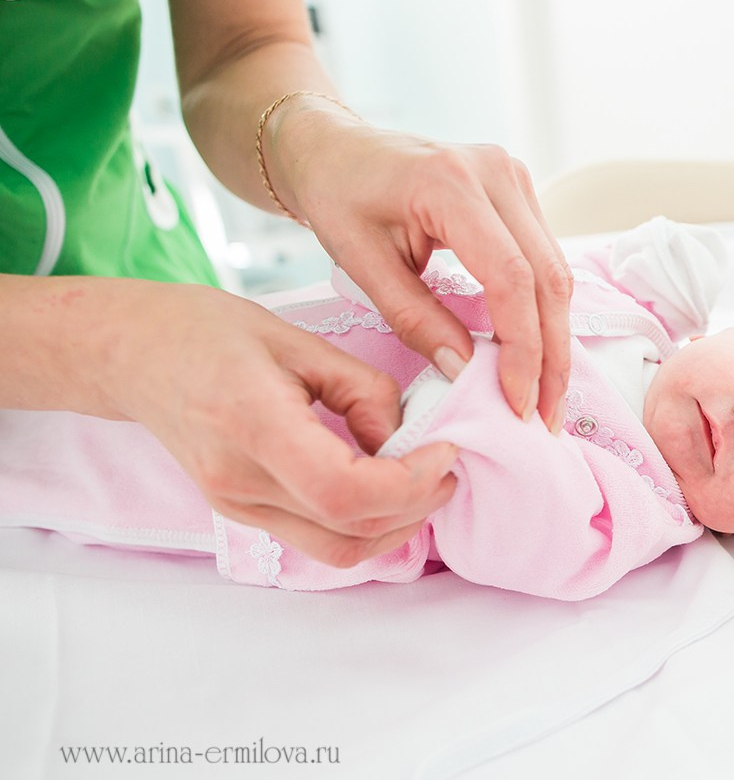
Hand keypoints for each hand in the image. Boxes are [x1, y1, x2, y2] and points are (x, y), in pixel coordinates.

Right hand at [103, 281, 457, 567]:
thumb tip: (406, 440)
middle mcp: (239, 481)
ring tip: (425, 479)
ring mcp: (236, 507)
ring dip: (396, 525)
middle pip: (349, 531)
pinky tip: (386, 485)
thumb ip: (362, 391)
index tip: (446, 450)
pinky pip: (318, 540)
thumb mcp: (297, 340)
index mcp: (252, 424)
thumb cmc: (209, 332)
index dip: (410, 483)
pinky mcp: (242, 514)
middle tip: (449, 465)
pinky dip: (365, 523)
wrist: (134, 355)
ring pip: (338, 550)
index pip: (344, 491)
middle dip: (417, 505)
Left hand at [263, 97, 571, 431]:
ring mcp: (514, 178)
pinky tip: (537, 355)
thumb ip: (415, 319)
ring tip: (546, 396)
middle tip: (546, 416)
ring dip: (555, 339)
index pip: (511, 277)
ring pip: (556, 271)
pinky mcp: (519, 191)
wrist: (336, 148)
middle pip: (548, 277)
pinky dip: (544, 312)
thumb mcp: (361, 264)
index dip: (522, 347)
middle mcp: (497, 173)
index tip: (515, 401)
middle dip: (550, 355)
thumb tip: (466, 373)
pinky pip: (544, 260)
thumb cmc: (339, 199)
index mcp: (450, 185)